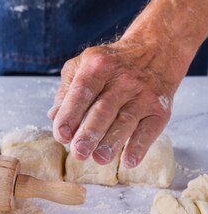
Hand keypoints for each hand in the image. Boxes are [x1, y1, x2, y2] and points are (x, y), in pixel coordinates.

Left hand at [49, 39, 177, 167]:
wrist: (155, 51)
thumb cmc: (113, 64)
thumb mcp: (85, 64)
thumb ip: (68, 89)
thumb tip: (54, 116)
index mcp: (98, 66)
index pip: (81, 91)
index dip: (70, 114)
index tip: (61, 135)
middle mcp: (122, 79)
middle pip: (103, 109)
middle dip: (89, 133)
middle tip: (78, 152)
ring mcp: (143, 94)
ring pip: (125, 121)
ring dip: (112, 142)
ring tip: (99, 158)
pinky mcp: (160, 109)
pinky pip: (149, 130)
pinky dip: (139, 147)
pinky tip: (128, 161)